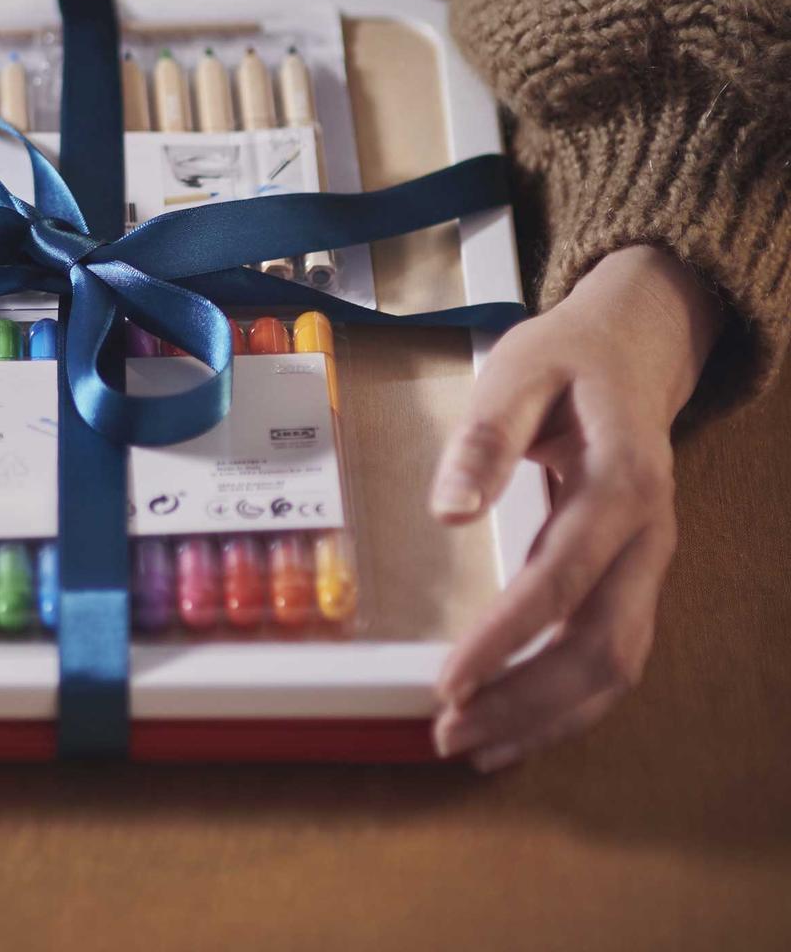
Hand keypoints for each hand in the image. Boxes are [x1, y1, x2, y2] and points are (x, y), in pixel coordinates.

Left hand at [430, 245, 722, 770]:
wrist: (633, 351)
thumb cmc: (568, 358)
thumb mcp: (519, 370)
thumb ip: (486, 437)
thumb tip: (450, 512)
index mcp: (623, 483)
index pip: (562, 580)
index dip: (506, 638)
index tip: (450, 682)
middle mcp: (649, 537)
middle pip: (602, 646)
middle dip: (526, 699)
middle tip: (448, 733)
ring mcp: (648, 562)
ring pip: (616, 665)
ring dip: (547, 714)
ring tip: (473, 746)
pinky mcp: (632, 576)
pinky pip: (612, 654)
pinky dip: (567, 701)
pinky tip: (516, 727)